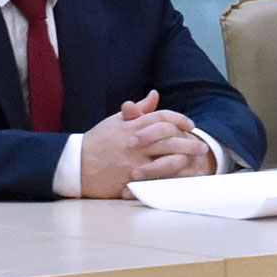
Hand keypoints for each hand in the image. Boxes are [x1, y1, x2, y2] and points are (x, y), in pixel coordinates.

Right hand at [79, 90, 214, 197]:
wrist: (74, 165)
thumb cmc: (97, 142)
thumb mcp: (115, 122)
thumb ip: (138, 110)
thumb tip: (155, 95)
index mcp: (130, 126)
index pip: (161, 118)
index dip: (179, 120)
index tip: (190, 125)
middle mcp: (133, 143)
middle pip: (168, 140)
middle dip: (188, 143)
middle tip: (202, 147)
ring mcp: (132, 163)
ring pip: (165, 160)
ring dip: (184, 161)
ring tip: (197, 163)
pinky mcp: (129, 181)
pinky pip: (155, 181)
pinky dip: (171, 180)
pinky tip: (183, 180)